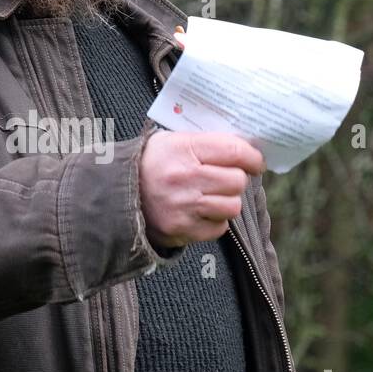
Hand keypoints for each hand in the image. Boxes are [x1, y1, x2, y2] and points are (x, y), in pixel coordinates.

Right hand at [138, 130, 264, 248]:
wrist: (116, 195)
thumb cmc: (150, 164)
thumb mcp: (171, 141)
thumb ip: (206, 142)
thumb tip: (246, 148)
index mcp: (183, 149)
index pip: (234, 151)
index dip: (252, 157)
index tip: (255, 162)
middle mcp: (184, 178)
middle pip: (237, 181)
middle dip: (236, 180)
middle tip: (226, 178)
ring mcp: (184, 207)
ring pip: (232, 206)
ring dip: (227, 201)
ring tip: (212, 196)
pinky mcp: (182, 230)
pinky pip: (219, 228)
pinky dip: (215, 221)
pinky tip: (201, 211)